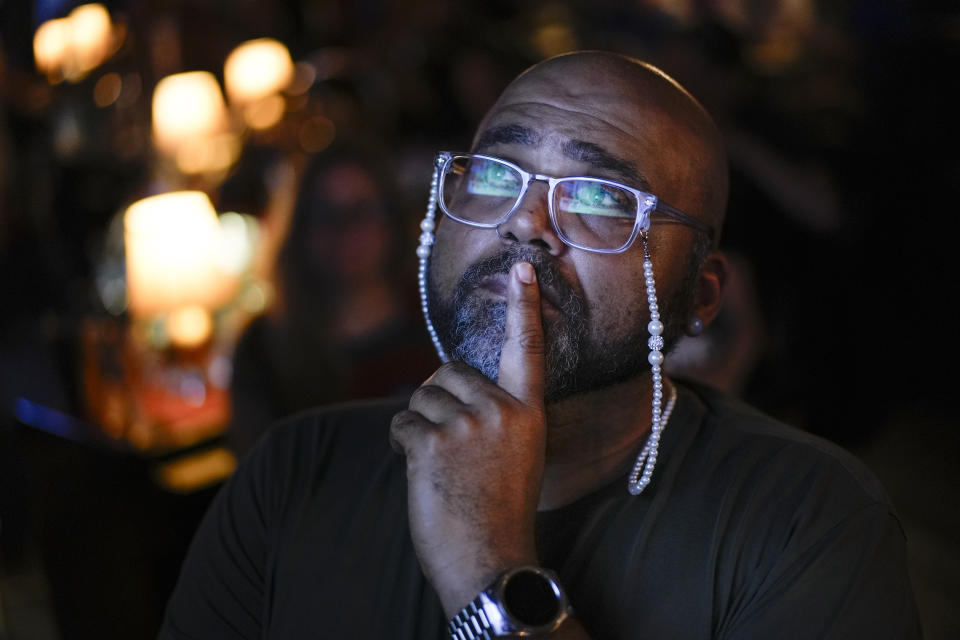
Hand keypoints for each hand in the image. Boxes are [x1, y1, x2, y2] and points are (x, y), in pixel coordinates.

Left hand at [390, 261, 546, 615]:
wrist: (490, 560)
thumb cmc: (500, 510)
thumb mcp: (515, 455)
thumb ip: (495, 416)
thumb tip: (449, 385)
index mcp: (528, 413)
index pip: (527, 350)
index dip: (524, 307)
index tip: (523, 268)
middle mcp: (502, 411)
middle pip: (448, 373)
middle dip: (437, 400)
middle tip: (448, 443)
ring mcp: (467, 425)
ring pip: (421, 398)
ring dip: (420, 426)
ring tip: (440, 466)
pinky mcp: (432, 442)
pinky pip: (402, 424)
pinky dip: (404, 446)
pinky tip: (423, 474)